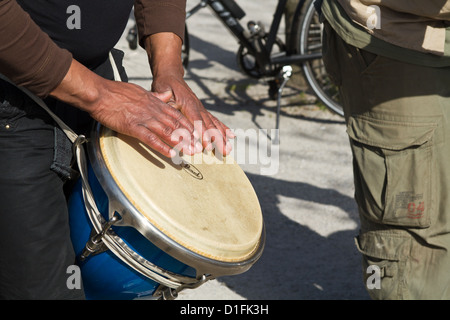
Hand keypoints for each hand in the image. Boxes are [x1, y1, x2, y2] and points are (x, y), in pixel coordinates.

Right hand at [50, 59, 198, 157]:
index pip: (176, 114)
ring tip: (190, 152)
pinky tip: (170, 154)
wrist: (99, 93)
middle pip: (176, 124)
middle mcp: (152, 110)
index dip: (189, 125)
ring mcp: (143, 118)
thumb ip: (154, 96)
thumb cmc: (117, 92)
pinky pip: (150, 138)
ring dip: (180, 143)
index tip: (198, 133)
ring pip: (167, 131)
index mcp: (154, 102)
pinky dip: (161, 147)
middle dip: (189, 136)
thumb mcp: (140, 90)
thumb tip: (165, 96)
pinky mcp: (133, 126)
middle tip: (199, 147)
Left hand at [146, 32, 234, 155]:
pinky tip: (231, 136)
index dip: (203, 133)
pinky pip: (215, 120)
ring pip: (214, 124)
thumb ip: (168, 104)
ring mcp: (202, 109)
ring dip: (222, 137)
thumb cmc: (164, 86)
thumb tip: (171, 111)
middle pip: (210, 125)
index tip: (207, 145)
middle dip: (218, 139)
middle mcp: (198, 107)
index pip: (197, 120)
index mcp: (188, 104)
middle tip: (225, 151)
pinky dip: (223, 128)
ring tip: (229, 149)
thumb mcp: (162, 93)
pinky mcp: (202, 111)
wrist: (171, 76)